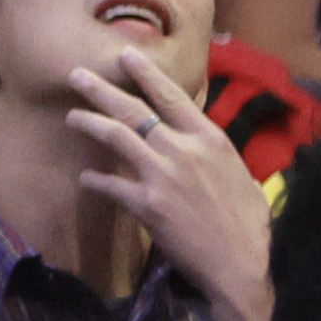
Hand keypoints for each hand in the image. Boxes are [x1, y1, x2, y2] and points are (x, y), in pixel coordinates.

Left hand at [63, 49, 272, 320]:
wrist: (240, 265)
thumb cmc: (249, 224)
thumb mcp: (240, 175)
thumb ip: (213, 153)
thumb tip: (198, 142)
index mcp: (210, 139)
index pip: (172, 96)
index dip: (145, 73)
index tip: (125, 55)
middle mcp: (183, 150)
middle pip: (134, 110)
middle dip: (102, 89)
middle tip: (77, 74)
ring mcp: (162, 175)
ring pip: (116, 137)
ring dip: (89, 123)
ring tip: (72, 115)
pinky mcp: (146, 204)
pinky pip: (111, 185)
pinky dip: (95, 180)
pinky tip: (85, 178)